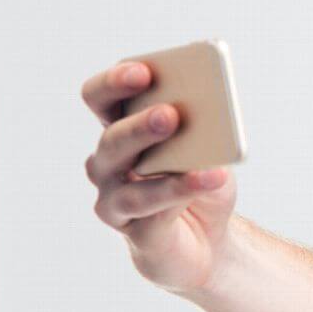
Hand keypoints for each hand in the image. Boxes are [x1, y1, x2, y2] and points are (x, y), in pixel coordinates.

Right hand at [82, 60, 239, 296]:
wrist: (209, 240)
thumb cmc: (200, 182)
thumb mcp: (209, 150)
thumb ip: (203, 132)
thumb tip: (212, 118)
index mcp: (121, 129)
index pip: (101, 98)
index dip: (115, 82)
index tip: (142, 71)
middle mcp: (108, 162)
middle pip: (113, 138)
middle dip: (140, 124)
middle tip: (169, 113)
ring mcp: (114, 198)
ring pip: (127, 179)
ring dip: (160, 163)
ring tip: (192, 155)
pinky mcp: (134, 231)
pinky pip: (154, 209)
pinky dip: (183, 190)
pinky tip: (209, 177)